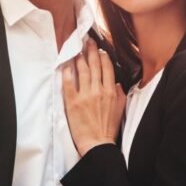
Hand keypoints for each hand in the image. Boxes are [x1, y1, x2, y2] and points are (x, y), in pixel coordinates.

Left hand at [62, 40, 124, 156]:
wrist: (97, 144)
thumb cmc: (108, 129)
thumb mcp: (120, 110)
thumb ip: (119, 95)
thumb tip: (117, 83)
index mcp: (111, 91)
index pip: (107, 68)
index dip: (103, 57)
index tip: (100, 49)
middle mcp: (98, 90)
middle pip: (94, 66)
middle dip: (90, 51)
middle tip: (87, 41)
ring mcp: (85, 95)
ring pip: (82, 71)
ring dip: (79, 58)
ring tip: (77, 49)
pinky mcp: (73, 102)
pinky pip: (69, 83)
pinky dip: (67, 72)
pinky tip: (65, 64)